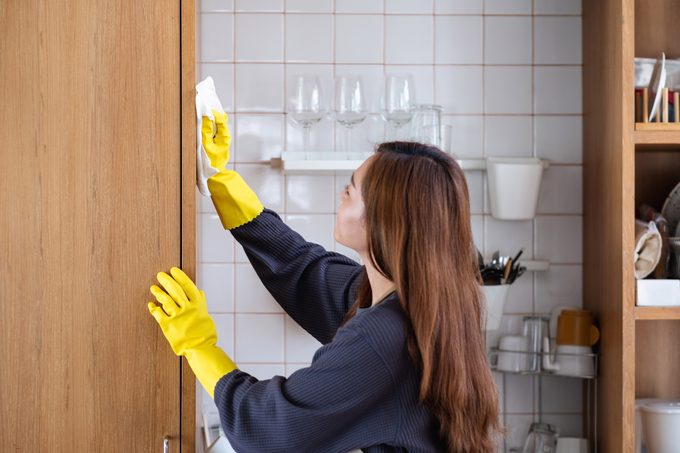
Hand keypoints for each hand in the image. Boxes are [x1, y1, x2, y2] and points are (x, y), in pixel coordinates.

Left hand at [148, 267, 236, 397]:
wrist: (200, 349)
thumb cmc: (205, 334)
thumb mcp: (206, 316)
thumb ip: (201, 303)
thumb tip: (200, 292)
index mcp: (198, 304)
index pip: (188, 285)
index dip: (180, 276)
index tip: (173, 270)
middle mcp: (187, 308)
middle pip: (175, 289)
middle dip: (166, 280)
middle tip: (160, 275)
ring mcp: (177, 316)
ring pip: (165, 300)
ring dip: (158, 293)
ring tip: (153, 288)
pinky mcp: (168, 325)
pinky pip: (158, 314)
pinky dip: (154, 308)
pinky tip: (151, 305)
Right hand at [201, 110, 230, 170]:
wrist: (215, 174)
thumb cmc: (211, 161)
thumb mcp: (206, 145)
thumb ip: (206, 130)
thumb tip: (207, 116)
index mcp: (225, 136)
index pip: (221, 118)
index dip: (212, 111)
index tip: (203, 107)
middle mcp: (225, 135)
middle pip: (220, 118)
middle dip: (212, 112)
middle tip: (201, 107)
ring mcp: (222, 137)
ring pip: (217, 122)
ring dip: (210, 118)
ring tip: (201, 113)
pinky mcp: (218, 139)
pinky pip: (215, 128)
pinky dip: (209, 124)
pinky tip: (202, 122)